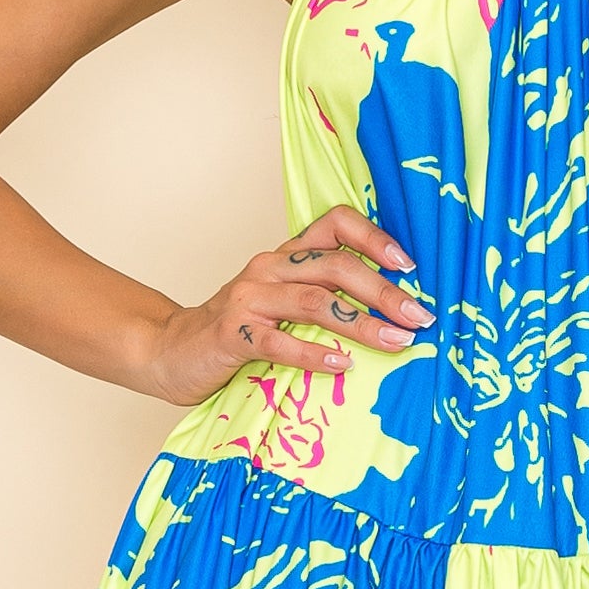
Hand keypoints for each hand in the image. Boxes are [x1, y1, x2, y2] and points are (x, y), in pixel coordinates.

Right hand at [137, 206, 429, 408]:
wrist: (169, 352)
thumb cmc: (237, 333)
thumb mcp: (282, 307)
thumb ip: (324, 301)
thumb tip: (392, 315)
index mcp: (287, 256)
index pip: (335, 224)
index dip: (376, 239)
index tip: (410, 267)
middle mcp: (269, 268)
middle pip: (336, 266)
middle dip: (384, 292)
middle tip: (419, 318)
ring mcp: (249, 299)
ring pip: (315, 301)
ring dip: (362, 323)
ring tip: (396, 342)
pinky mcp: (232, 334)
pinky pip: (279, 342)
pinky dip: (314, 353)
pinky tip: (342, 365)